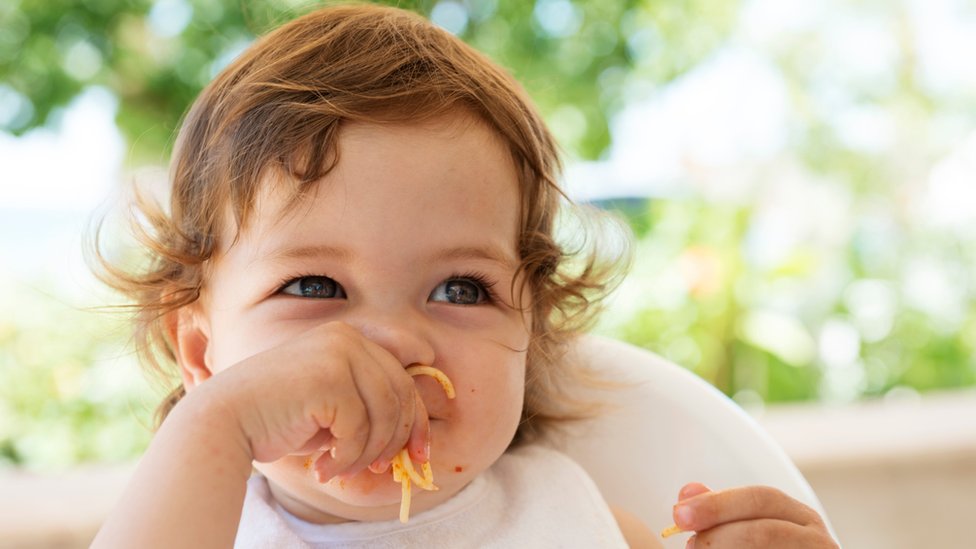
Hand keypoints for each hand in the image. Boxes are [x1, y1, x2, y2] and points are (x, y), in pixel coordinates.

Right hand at [187, 321, 429, 480]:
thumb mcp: (334, 406)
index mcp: (351, 339)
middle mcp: (348, 338)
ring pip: (385, 415)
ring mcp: (340, 353)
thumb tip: (417, 435)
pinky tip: (322, 467)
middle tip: (376, 470)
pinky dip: (346, 457)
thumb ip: (370, 406)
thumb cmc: (277, 418)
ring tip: (340, 469)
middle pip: (402, 396)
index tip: (420, 456)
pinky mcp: (330, 376)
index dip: (418, 421)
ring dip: (367, 454)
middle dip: (395, 441)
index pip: (403, 381)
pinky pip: (360, 429)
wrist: (224, 420)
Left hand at [671, 482, 837, 547]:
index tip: (680, 514)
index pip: (761, 499)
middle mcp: (818, 540)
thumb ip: (722, 513)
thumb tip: (688, 493)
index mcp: (801, 518)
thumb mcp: (748, 530)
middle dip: (719, 534)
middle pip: (765, 532)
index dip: (717, 504)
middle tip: (689, 544)